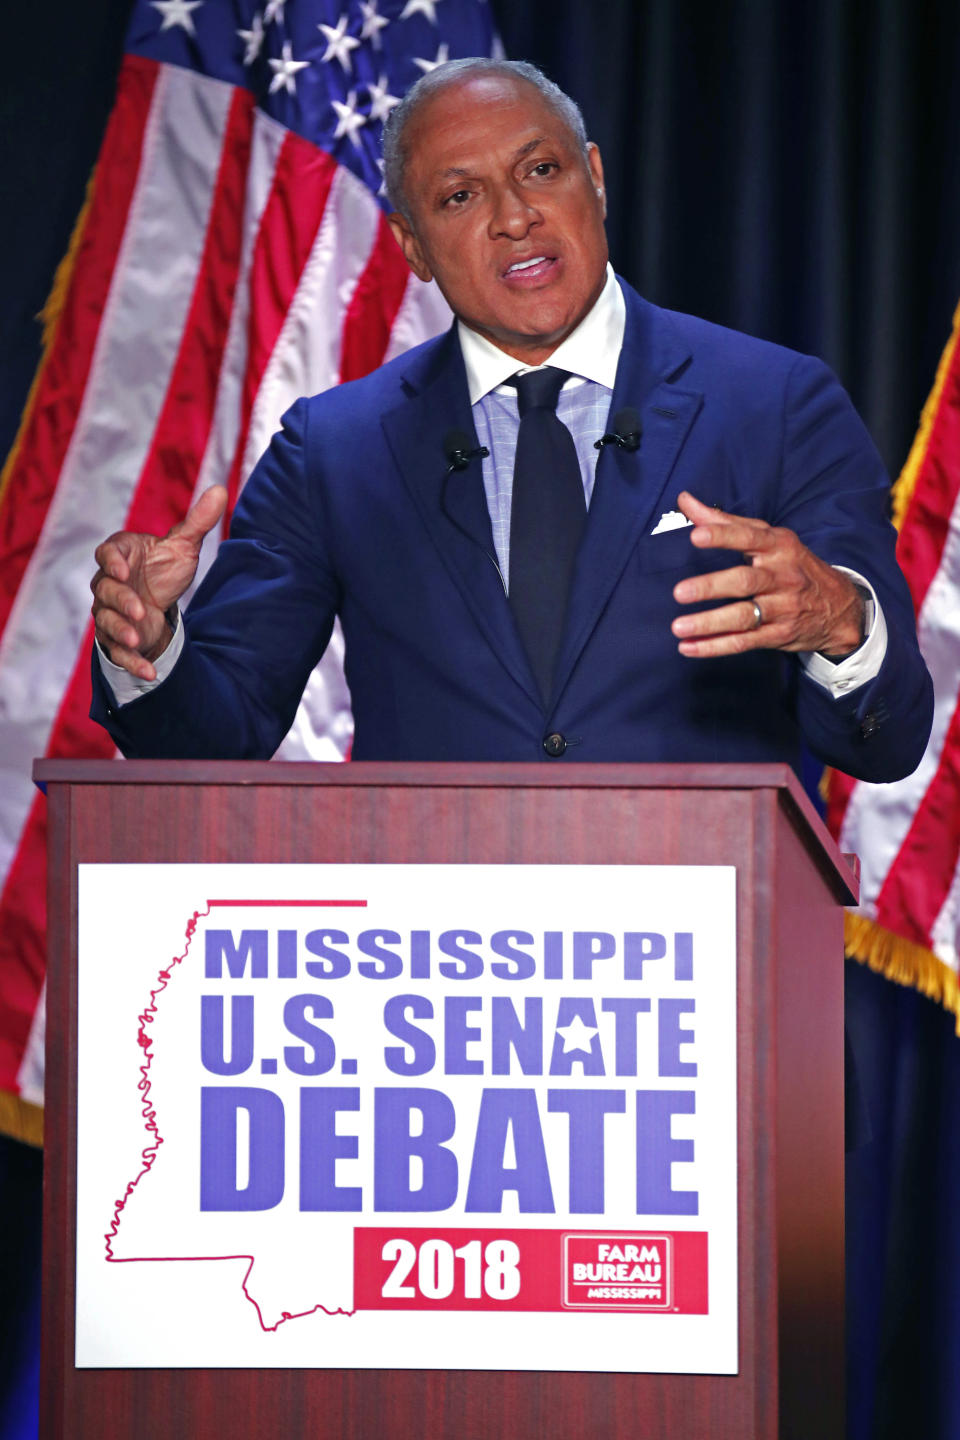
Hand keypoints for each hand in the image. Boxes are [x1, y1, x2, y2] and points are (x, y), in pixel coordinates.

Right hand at [90, 486, 226, 680]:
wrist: (159, 600)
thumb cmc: (163, 568)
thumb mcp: (183, 546)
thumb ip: (198, 521)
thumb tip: (221, 490)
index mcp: (120, 555)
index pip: (106, 553)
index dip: (112, 561)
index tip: (124, 570)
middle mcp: (108, 583)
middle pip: (104, 590)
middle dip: (121, 602)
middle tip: (141, 611)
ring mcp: (109, 612)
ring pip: (106, 621)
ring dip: (121, 632)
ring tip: (139, 640)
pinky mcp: (116, 637)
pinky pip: (117, 652)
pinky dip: (132, 663)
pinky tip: (149, 673)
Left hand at [670, 491, 864, 658]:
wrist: (839, 607)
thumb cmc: (792, 565)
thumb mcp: (769, 538)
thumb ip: (725, 522)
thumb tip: (685, 500)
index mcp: (778, 547)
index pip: (749, 538)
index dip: (723, 536)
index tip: (696, 535)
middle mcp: (782, 577)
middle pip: (745, 581)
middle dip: (711, 586)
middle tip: (679, 591)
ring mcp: (782, 608)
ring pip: (744, 616)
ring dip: (709, 622)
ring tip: (678, 627)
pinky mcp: (778, 635)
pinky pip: (744, 642)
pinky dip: (714, 646)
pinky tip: (687, 647)